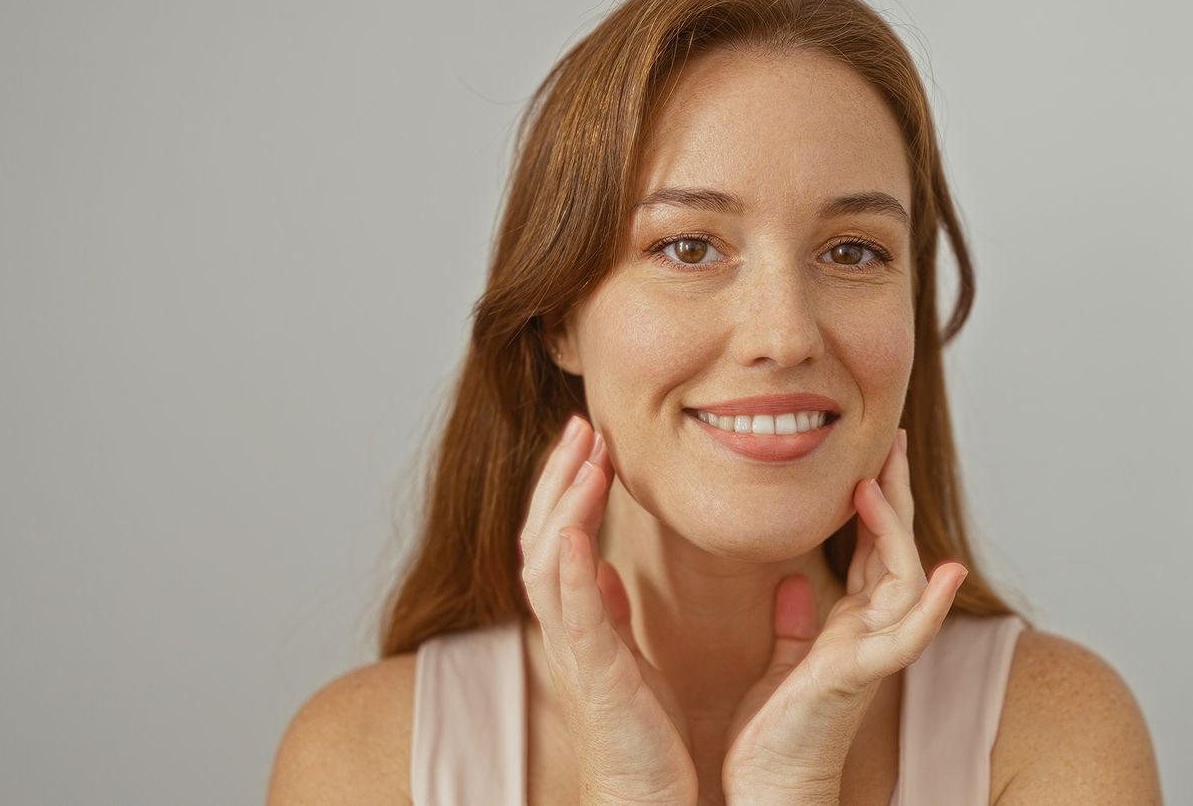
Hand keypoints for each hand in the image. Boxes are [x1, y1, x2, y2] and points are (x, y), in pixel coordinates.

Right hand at [519, 415, 697, 805]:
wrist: (648, 794)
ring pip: (548, 561)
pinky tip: (579, 532)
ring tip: (585, 458)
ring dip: (564, 506)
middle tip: (581, 424)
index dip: (568, 484)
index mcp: (578, 618)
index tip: (590, 437)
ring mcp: (575, 650)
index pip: (560, 534)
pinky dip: (570, 570)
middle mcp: (566, 628)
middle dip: (559, 477)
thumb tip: (603, 566)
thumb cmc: (645, 730)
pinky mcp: (595, 676)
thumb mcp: (630, 653)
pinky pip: (572, 614)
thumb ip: (612, 608)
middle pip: (543, 534)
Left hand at [719, 428, 968, 803]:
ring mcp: (872, 654)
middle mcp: (870, 633)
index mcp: (851, 626)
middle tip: (891, 440)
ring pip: (905, 580)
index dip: (877, 502)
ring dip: (897, 531)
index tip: (871, 455)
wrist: (768, 788)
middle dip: (895, 495)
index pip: (874, 550)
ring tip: (877, 485)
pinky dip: (930, 605)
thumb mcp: (783, 661)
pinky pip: (905, 637)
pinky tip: (946, 573)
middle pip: (896, 550)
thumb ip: (796, 622)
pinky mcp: (861, 676)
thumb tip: (793, 581)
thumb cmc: (775, 733)